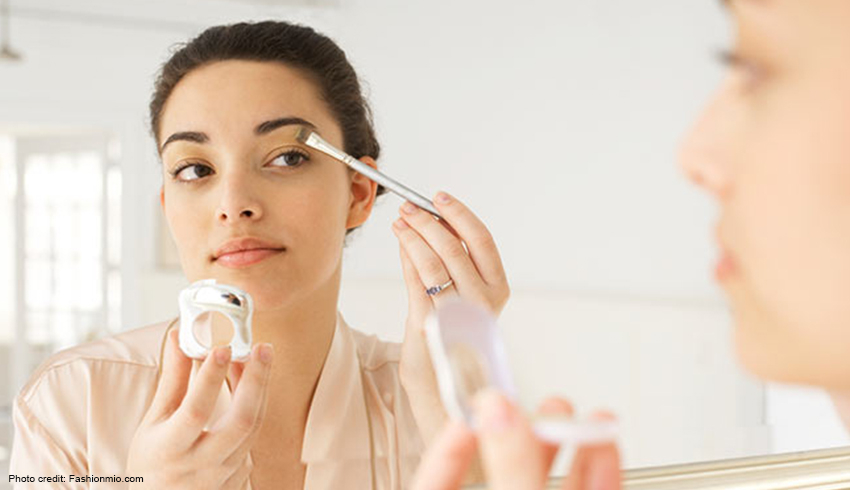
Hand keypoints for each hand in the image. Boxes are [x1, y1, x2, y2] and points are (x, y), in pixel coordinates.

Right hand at [126, 329, 273, 488]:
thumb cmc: (152, 460)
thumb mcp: (153, 421)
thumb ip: (172, 380)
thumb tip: (179, 337)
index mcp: (170, 450)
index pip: (196, 411)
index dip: (210, 378)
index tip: (222, 347)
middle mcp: (201, 465)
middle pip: (240, 421)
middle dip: (255, 381)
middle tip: (262, 347)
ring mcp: (225, 473)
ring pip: (254, 427)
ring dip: (260, 388)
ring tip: (259, 356)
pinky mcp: (240, 474)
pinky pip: (254, 436)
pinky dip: (256, 405)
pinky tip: (253, 382)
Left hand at [393, 192, 509, 441]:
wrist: (443, 390)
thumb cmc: (451, 340)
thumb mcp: (457, 297)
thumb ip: (446, 263)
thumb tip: (428, 223)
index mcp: (498, 290)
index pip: (483, 241)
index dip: (459, 214)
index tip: (438, 197)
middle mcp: (483, 302)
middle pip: (456, 247)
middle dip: (428, 221)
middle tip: (409, 207)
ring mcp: (459, 315)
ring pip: (435, 262)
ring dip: (414, 235)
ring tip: (400, 221)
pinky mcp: (433, 326)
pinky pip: (417, 282)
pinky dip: (407, 256)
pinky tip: (401, 242)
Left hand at [410, 391, 621, 489]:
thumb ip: (510, 470)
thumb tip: (497, 411)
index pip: (434, 483)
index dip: (448, 444)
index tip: (471, 412)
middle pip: (501, 471)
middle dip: (518, 431)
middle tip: (524, 398)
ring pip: (548, 482)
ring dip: (564, 442)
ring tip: (567, 411)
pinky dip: (600, 469)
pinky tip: (603, 442)